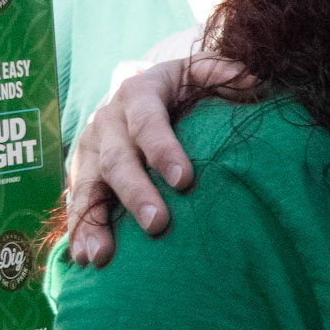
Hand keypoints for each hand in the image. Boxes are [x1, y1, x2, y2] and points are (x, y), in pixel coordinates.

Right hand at [65, 55, 254, 267]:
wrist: (137, 93)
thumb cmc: (180, 88)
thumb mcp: (199, 71)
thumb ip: (222, 73)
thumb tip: (252, 80)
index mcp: (137, 92)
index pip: (148, 121)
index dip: (163, 149)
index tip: (184, 180)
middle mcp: (107, 120)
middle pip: (117, 159)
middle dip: (136, 192)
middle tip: (158, 224)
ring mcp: (90, 149)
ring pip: (88, 186)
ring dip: (94, 221)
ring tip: (102, 254)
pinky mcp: (81, 174)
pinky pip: (77, 205)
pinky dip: (80, 232)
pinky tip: (86, 259)